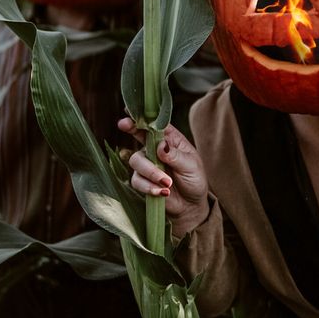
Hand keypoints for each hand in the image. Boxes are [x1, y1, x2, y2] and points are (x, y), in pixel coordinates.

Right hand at [118, 118, 209, 236]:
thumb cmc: (194, 179)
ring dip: (151, 173)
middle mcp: (155, 148)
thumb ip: (175, 155)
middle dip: (131, 131)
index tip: (128, 112)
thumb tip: (161, 145)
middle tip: (124, 125)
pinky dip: (150, 187)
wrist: (191, 205)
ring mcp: (147, 164)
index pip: (154, 123)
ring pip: (136, 161)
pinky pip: (137, 180)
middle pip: (137, 136)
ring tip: (168, 183)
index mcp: (169, 138)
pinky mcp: (142, 181)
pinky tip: (163, 192)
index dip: (140, 116)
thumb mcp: (191, 165)